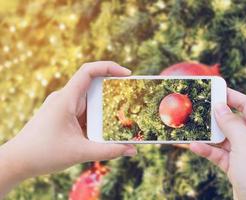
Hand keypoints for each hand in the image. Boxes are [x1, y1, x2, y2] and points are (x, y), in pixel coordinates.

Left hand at [0, 61, 136, 197]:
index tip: (127, 74)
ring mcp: (64, 107)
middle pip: (93, 87)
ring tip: (122, 119)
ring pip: (90, 102)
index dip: (109, 67)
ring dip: (105, 109)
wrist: (17, 162)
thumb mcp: (80, 152)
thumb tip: (133, 151)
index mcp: (66, 99)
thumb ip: (109, 151)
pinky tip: (105, 130)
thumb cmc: (43, 154)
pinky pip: (84, 112)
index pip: (88, 71)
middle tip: (132, 100)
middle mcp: (65, 99)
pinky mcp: (64, 116)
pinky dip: (97, 119)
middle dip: (114, 92)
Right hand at [190, 88, 245, 199]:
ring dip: (208, 136)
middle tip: (198, 108)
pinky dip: (207, 151)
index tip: (215, 90)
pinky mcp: (236, 168)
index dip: (232, 97)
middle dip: (216, 117)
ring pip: (224, 140)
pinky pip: (219, 155)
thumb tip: (219, 106)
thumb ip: (231, 123)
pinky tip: (194, 146)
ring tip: (191, 128)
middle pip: (234, 122)